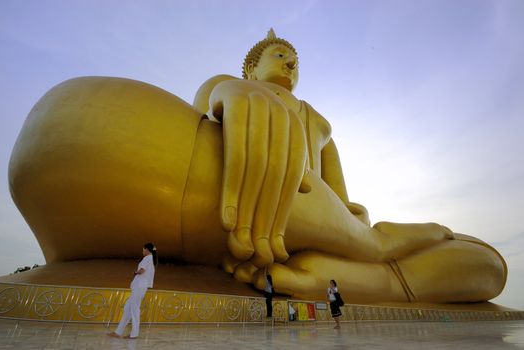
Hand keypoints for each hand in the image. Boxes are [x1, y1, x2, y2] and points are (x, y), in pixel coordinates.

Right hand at [210, 80, 306, 266]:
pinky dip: (232, 189)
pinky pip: (235, 156)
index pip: (291, 179)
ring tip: (238, 240)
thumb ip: (286, 164)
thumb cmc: (247, 124)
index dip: (283, 214)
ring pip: (257, 170)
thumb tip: (307, 192)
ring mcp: (262, 106)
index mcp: (295, 128)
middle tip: (256, 250)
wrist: (225, 88)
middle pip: (277, 177)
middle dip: (266, 217)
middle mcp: (283, 114)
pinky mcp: (238, 102)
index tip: (274, 246)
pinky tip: (226, 218)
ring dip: (247, 209)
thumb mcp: (269, 143)